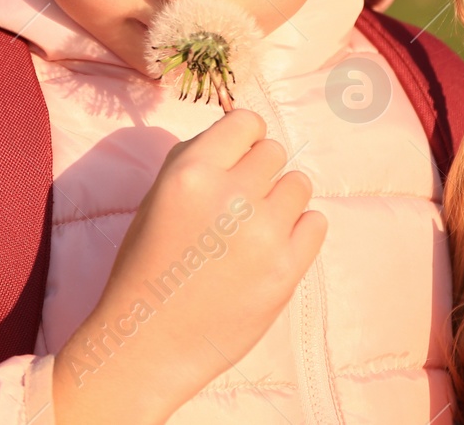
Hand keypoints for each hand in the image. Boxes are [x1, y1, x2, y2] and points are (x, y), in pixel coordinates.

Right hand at [52, 108, 327, 424]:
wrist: (148, 342)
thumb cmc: (147, 265)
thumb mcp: (157, 197)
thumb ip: (196, 157)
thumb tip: (240, 132)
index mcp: (191, 172)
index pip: (245, 122)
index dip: (243, 139)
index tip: (238, 159)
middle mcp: (230, 196)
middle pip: (274, 152)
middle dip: (259, 173)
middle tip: (239, 205)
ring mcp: (263, 234)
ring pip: (299, 185)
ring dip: (281, 201)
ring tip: (253, 230)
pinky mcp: (285, 270)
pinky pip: (316, 222)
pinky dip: (299, 232)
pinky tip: (270, 249)